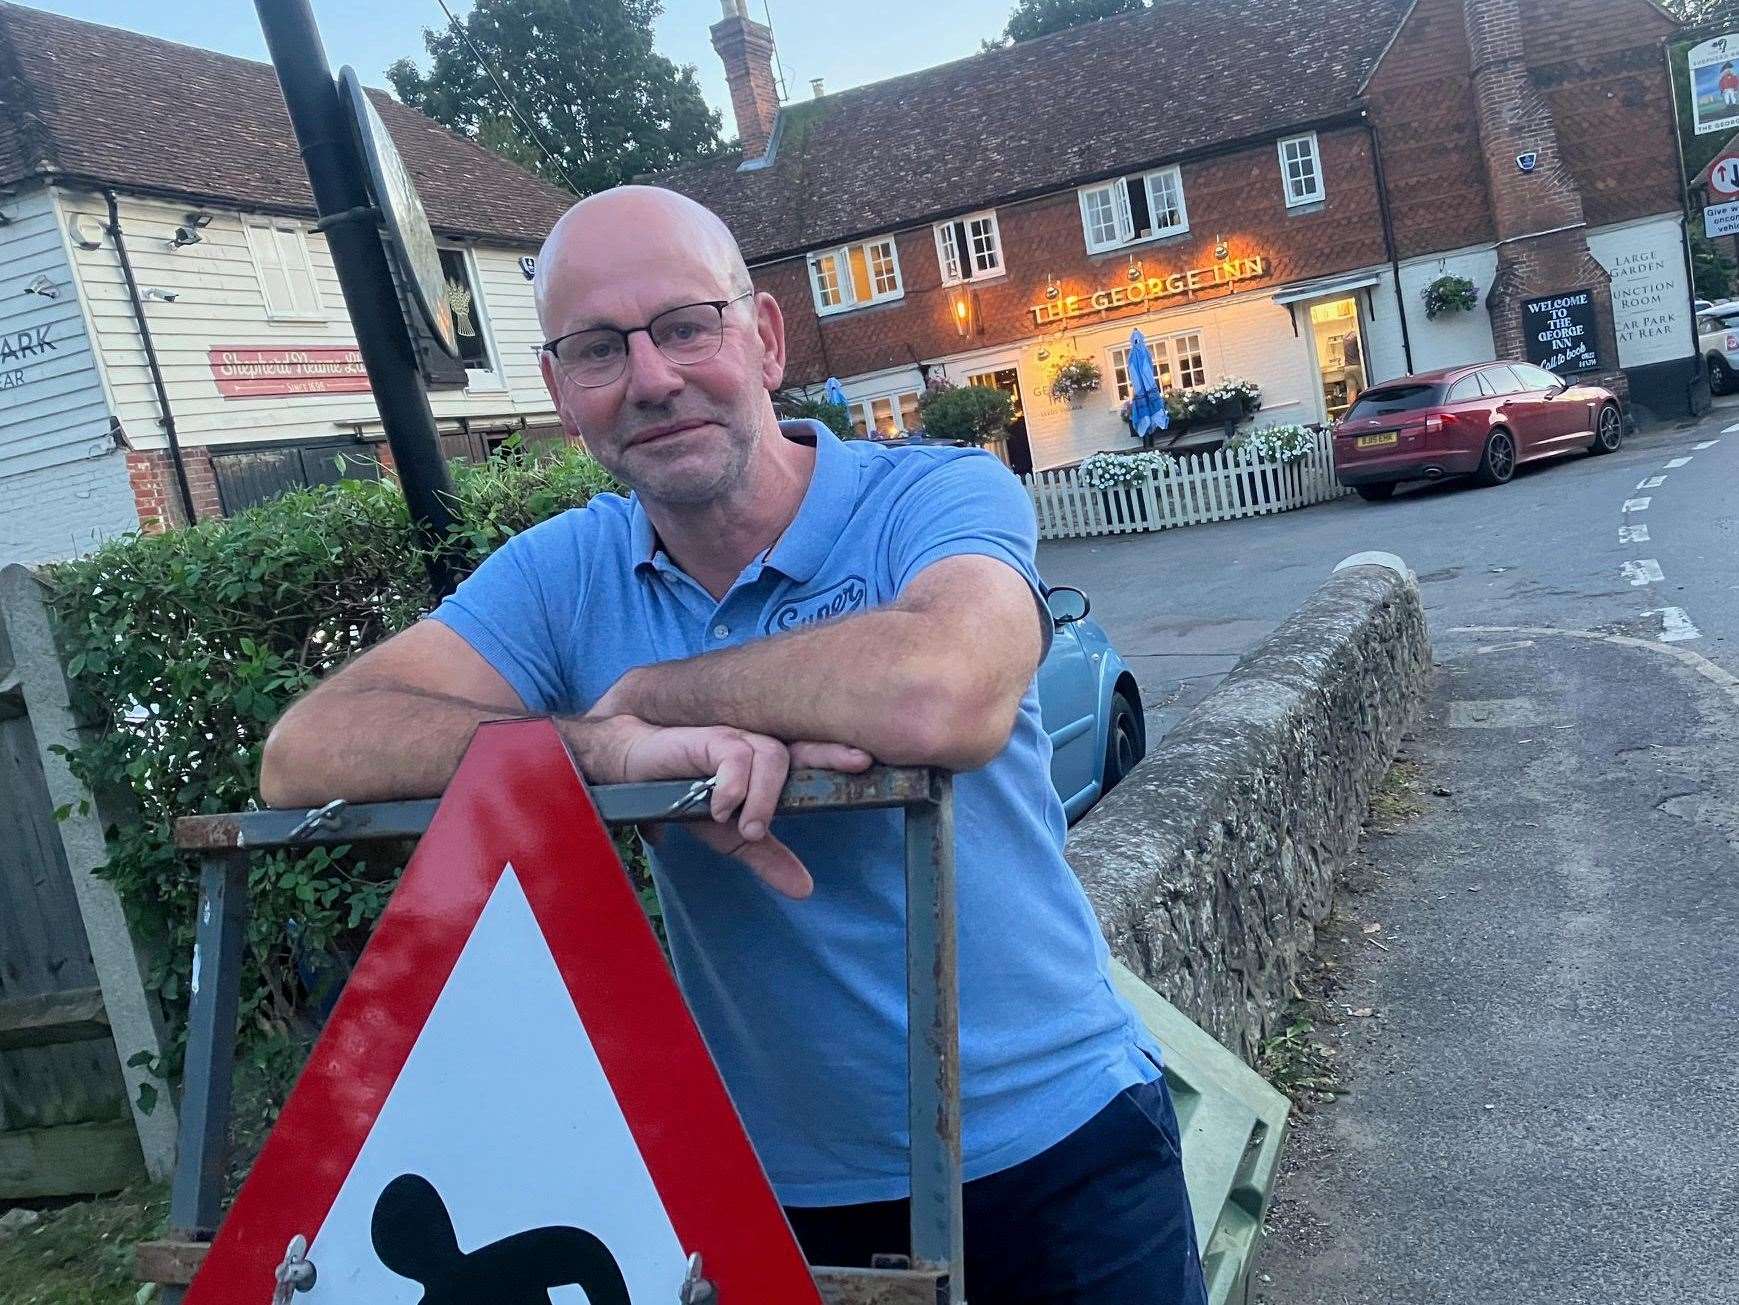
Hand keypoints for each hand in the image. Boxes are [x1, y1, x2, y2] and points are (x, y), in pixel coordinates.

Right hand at [573, 716, 871, 897]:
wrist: (627, 775)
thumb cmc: (681, 794)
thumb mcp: (729, 836)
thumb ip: (766, 856)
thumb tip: (806, 889)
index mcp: (767, 767)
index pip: (811, 758)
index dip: (838, 758)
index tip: (870, 763)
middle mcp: (757, 747)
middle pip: (802, 746)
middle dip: (831, 754)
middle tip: (859, 763)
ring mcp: (734, 739)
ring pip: (772, 756)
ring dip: (765, 797)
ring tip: (748, 829)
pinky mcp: (708, 737)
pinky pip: (736, 755)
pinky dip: (733, 785)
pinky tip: (720, 807)